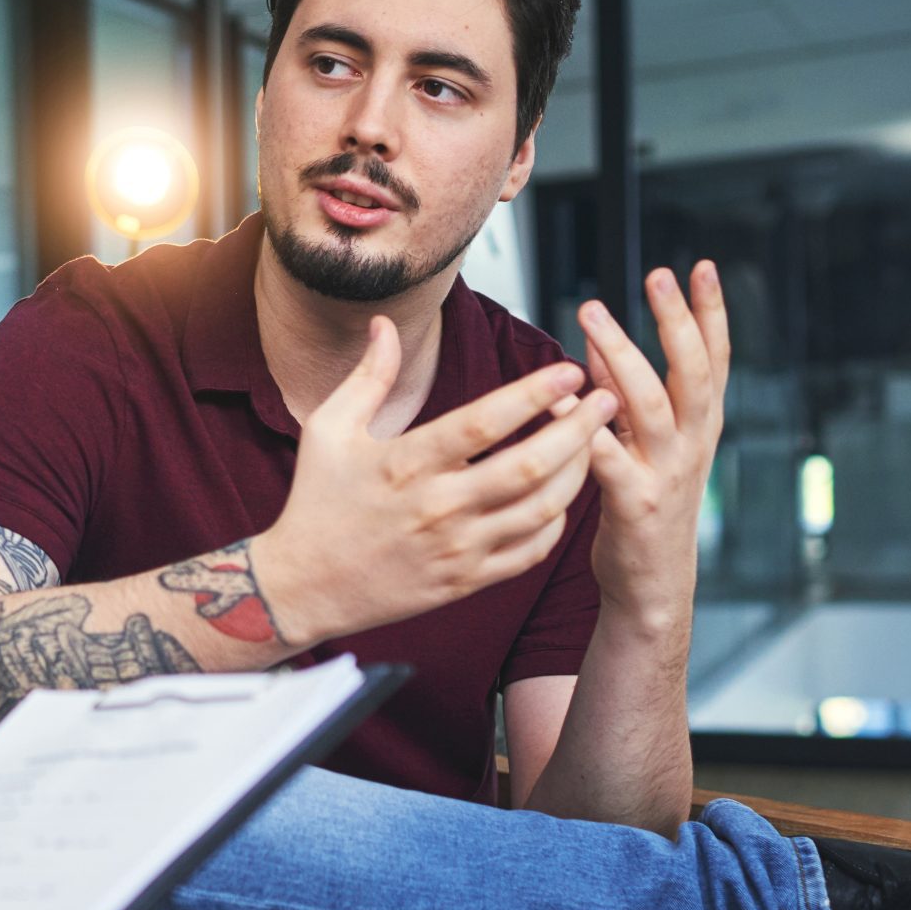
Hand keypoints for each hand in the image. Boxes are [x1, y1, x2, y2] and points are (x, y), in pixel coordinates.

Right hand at [261, 317, 619, 645]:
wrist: (303, 586)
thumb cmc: (315, 503)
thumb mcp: (328, 430)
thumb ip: (367, 376)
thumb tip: (386, 323)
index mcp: (404, 464)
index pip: (483, 424)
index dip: (532, 395)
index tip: (568, 371)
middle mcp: (436, 507)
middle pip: (528, 466)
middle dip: (578, 430)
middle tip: (607, 399)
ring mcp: (455, 548)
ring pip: (540, 510)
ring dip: (578, 472)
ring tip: (597, 441)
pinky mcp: (465, 581)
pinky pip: (529, 551)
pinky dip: (556, 521)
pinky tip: (564, 494)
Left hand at [578, 263, 729, 626]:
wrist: (652, 585)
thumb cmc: (644, 505)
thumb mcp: (645, 443)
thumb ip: (623, 392)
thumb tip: (597, 339)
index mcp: (699, 426)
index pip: (714, 359)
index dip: (711, 313)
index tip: (703, 267)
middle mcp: (692, 443)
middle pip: (690, 372)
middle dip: (676, 321)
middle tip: (659, 275)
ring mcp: (667, 473)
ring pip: (650, 405)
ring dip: (621, 356)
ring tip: (593, 315)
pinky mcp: (636, 504)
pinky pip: (608, 460)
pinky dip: (583, 429)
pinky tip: (561, 401)